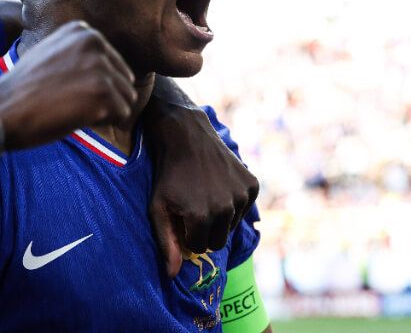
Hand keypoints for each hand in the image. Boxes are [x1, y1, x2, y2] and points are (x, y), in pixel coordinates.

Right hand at [0, 21, 136, 150]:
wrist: (2, 111)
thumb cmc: (24, 90)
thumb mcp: (52, 54)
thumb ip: (80, 53)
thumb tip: (110, 67)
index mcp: (83, 31)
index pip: (113, 64)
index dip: (93, 85)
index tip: (65, 88)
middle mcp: (95, 42)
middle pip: (123, 80)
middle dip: (103, 98)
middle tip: (68, 102)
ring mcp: (100, 67)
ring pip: (126, 98)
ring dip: (104, 111)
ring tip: (72, 109)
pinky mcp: (103, 93)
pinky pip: (122, 114)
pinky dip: (103, 122)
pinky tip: (75, 117)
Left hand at [144, 98, 258, 276]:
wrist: (186, 136)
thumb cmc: (167, 174)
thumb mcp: (158, 207)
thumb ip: (166, 242)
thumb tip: (173, 275)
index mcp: (202, 218)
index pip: (200, 247)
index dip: (188, 234)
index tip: (181, 217)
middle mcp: (226, 209)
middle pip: (218, 240)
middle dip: (205, 229)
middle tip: (193, 207)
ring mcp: (242, 195)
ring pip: (232, 225)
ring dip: (220, 216)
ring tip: (205, 193)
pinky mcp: (252, 184)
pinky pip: (244, 207)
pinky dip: (233, 201)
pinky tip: (219, 184)